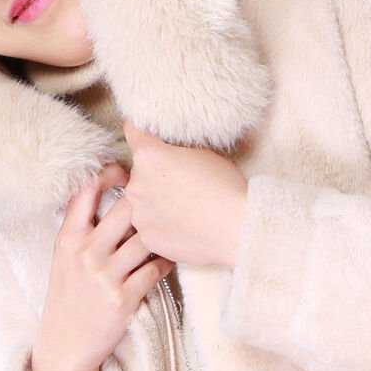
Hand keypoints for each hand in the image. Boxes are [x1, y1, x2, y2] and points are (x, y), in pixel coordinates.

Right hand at [30, 162, 173, 370]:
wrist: (66, 344)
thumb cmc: (69, 296)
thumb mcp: (64, 257)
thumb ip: (81, 228)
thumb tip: (109, 195)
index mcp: (69, 237)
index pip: (88, 189)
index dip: (111, 173)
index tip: (129, 173)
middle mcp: (86, 252)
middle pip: (127, 208)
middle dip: (150, 201)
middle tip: (166, 200)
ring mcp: (105, 276)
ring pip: (146, 238)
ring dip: (163, 234)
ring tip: (174, 230)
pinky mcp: (123, 299)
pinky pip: (155, 271)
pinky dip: (166, 263)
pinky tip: (171, 260)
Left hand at [119, 119, 249, 270]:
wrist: (237, 229)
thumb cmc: (226, 187)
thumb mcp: (201, 152)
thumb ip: (175, 149)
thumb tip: (168, 152)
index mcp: (148, 155)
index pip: (133, 132)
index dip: (143, 133)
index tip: (149, 137)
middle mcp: (136, 183)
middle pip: (138, 172)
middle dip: (154, 175)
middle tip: (180, 184)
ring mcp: (139, 214)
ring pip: (142, 202)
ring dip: (155, 202)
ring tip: (183, 209)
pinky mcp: (147, 238)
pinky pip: (150, 226)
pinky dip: (162, 225)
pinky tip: (183, 227)